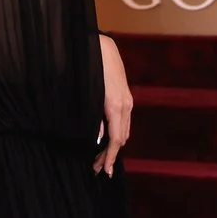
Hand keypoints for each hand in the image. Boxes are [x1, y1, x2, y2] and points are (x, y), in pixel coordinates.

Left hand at [96, 33, 132, 174]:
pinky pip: (124, 122)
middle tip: (97, 168)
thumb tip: (98, 140)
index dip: (110, 157)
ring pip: (124, 131)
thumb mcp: (88, 95)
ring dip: (114, 146)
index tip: (105, 170)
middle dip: (110, 155)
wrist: (102, 47)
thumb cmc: (90, 69)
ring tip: (101, 157)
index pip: (116, 139)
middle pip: (122, 138)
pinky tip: (107, 139)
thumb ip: (93, 119)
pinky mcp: (126, 97)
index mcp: (115, 106)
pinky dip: (117, 134)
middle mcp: (126, 105)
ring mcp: (128, 101)